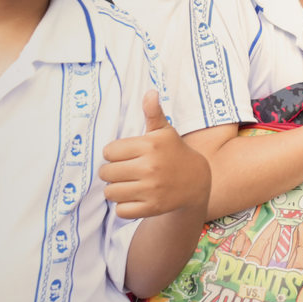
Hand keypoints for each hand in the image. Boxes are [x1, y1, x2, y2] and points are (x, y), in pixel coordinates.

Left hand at [100, 91, 210, 219]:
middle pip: (106, 172)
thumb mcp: (165, 132)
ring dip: (115, 189)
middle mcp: (150, 167)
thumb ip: (153, 113)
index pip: (109, 151)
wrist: (196, 181)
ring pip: (110, 192)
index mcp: (150, 145)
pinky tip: (135, 198)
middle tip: (126, 171)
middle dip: (112, 172)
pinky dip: (124, 206)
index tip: (127, 155)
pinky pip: (120, 210)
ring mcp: (151, 189)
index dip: (115, 153)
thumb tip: (150, 92)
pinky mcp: (152, 207)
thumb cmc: (174, 153)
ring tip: (129, 184)